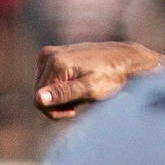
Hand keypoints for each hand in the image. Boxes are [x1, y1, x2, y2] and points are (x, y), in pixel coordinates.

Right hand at [33, 42, 164, 118]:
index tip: (75, 111)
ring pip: (45, 87)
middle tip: (81, 100)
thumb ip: (63, 94)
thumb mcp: (89, 90)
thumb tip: (39, 98)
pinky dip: (64, 87)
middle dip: (59, 102)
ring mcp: (50, 53)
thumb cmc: (111, 77)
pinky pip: (51, 79)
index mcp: (55, 63)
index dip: (56, 111)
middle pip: (40, 93)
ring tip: (82, 92)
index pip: (39, 100)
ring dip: (62, 96)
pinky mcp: (55, 55)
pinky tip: (80, 84)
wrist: (126, 60)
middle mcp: (48, 55)